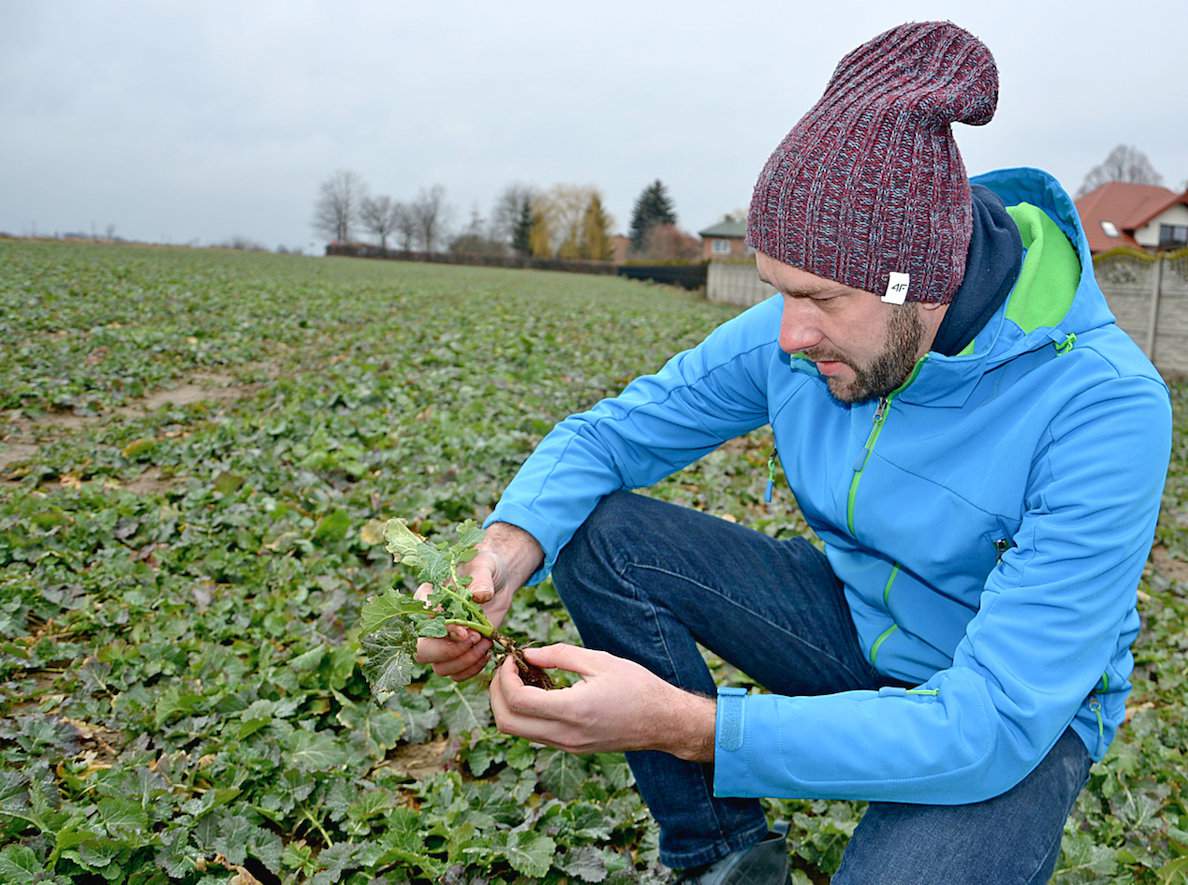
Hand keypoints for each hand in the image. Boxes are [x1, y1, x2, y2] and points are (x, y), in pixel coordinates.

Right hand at [414, 523, 541, 680]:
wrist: (499, 580)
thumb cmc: (486, 567)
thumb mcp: (484, 566)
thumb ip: (480, 579)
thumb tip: (480, 596)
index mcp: (426, 599)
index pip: (422, 622)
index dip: (441, 631)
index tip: (466, 631)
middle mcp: (429, 624)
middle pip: (422, 652)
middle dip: (451, 652)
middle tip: (477, 638)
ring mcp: (442, 642)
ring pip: (441, 668)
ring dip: (465, 660)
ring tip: (486, 642)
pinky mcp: (458, 652)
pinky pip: (456, 673)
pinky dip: (472, 669)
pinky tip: (487, 652)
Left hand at [488, 644, 716, 760]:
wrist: (664, 721)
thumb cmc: (637, 686)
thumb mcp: (600, 660)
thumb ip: (559, 655)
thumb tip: (527, 654)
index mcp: (573, 711)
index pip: (517, 701)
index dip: (505, 678)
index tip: (512, 659)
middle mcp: (565, 735)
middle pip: (507, 723)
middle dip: (496, 694)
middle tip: (506, 669)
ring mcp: (567, 745)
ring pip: (518, 732)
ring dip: (509, 704)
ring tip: (522, 677)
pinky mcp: (572, 747)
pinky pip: (535, 734)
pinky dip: (525, 713)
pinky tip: (539, 690)